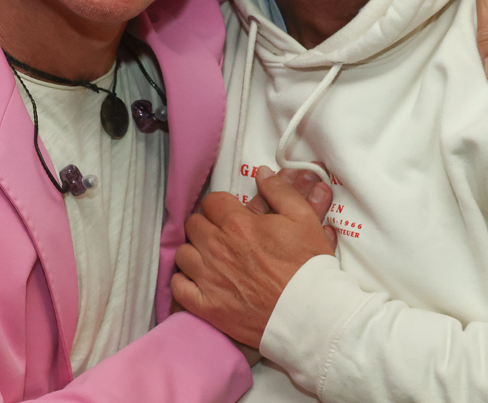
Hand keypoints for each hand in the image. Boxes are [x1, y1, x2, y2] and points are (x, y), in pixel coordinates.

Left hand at [172, 166, 334, 348]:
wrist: (309, 314)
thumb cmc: (308, 266)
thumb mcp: (303, 219)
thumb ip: (280, 191)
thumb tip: (262, 173)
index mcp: (238, 224)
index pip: (212, 202)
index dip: (222, 206)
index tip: (231, 215)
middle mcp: (217, 248)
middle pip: (194, 224)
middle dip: (206, 226)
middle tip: (222, 236)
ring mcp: (208, 278)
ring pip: (182, 253)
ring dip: (194, 252)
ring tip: (210, 258)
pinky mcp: (206, 306)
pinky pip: (178, 287)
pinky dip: (184, 282)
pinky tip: (197, 281)